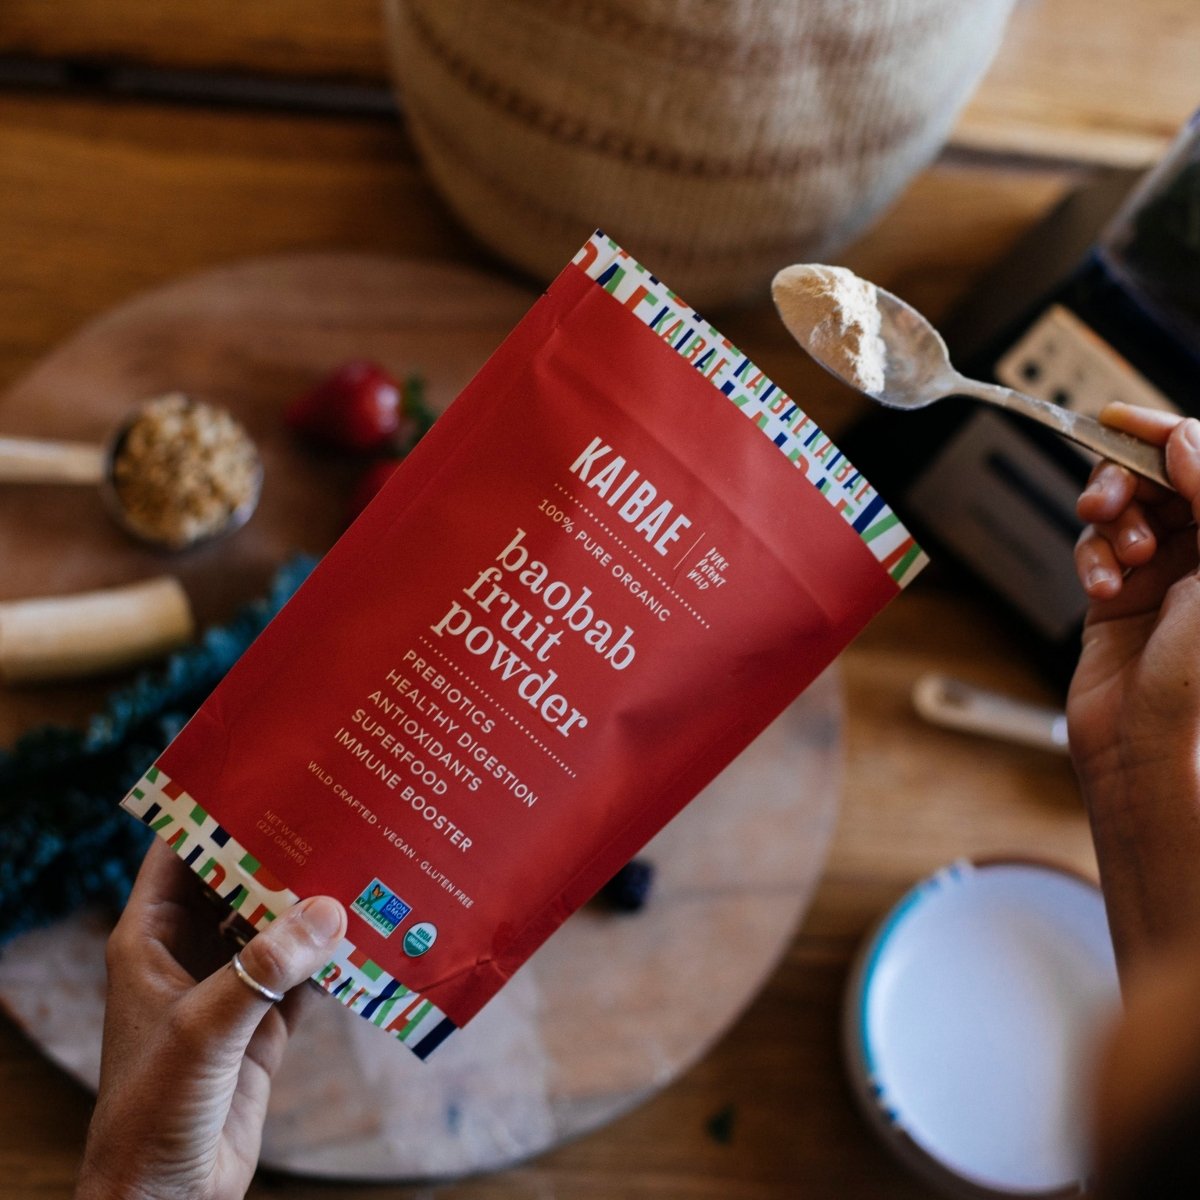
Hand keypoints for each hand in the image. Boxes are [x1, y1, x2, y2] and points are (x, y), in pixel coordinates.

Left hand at [76, 841, 345, 1199]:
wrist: (166, 1199)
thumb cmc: (154, 1110)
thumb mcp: (205, 1030)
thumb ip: (263, 969)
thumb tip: (329, 909)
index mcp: (151, 940)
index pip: (179, 854)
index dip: (212, 810)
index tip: (264, 770)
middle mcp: (191, 954)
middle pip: (237, 881)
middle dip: (280, 848)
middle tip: (334, 807)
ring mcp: (231, 988)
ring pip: (276, 923)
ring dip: (312, 900)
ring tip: (361, 856)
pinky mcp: (265, 1023)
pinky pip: (304, 972)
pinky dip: (334, 953)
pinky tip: (369, 929)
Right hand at [1067, 404, 1199, 974]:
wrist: (1141, 749)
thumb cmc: (1194, 682)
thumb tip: (1183, 437)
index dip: (1169, 431)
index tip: (1125, 418)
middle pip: (1162, 476)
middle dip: (1129, 481)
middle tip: (1107, 502)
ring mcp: (1167, 572)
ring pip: (1125, 507)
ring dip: (1110, 524)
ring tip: (1119, 557)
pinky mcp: (1121, 593)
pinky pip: (1096, 547)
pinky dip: (1091, 560)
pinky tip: (1102, 589)